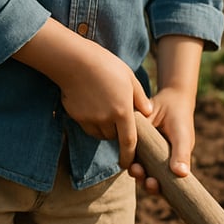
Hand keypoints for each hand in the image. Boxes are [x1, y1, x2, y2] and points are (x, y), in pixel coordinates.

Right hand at [59, 41, 151, 169]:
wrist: (75, 60)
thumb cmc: (105, 64)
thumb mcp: (128, 77)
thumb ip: (140, 97)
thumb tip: (148, 112)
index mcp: (123, 111)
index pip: (129, 142)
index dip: (129, 155)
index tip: (128, 163)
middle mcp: (106, 119)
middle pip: (112, 136)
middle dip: (115, 132)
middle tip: (115, 116)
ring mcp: (89, 118)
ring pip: (98, 133)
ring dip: (103, 128)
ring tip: (102, 108)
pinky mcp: (76, 115)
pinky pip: (86, 125)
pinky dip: (90, 121)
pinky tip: (89, 104)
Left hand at [128, 88, 195, 194]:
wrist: (171, 97)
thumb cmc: (180, 120)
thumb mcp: (182, 136)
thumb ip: (182, 153)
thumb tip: (181, 174)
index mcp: (173, 165)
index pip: (165, 186)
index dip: (157, 189)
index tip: (152, 184)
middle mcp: (159, 162)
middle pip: (150, 179)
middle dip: (144, 181)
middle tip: (140, 174)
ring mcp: (147, 153)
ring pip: (139, 169)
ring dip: (135, 171)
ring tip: (134, 167)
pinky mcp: (137, 141)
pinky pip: (131, 152)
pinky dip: (128, 155)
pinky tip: (126, 152)